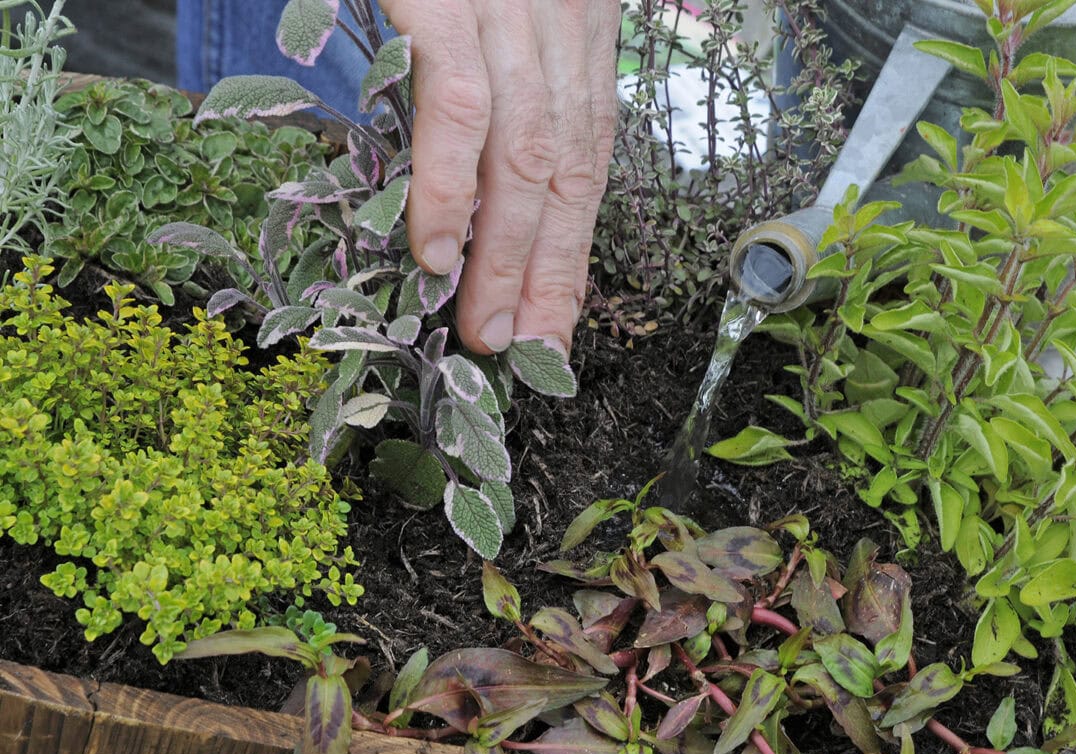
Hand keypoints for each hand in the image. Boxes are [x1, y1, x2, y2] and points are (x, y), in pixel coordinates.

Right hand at [379, 0, 620, 355]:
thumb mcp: (506, 8)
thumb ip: (509, 79)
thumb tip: (488, 183)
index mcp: (578, 32)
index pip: (587, 162)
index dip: (573, 249)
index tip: (558, 321)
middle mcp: (561, 27)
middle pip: (566, 172)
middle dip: (548, 272)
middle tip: (528, 347)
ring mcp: (510, 13)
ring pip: (524, 155)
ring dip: (505, 254)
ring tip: (485, 325)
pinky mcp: (448, 2)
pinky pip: (457, 105)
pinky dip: (450, 185)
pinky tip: (439, 250)